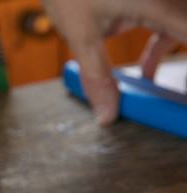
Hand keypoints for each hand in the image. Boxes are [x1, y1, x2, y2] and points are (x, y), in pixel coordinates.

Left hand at [42, 0, 186, 124]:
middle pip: (186, 29)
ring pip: (181, 25)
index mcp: (159, 3)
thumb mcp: (81, 35)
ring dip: (171, 50)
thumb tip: (107, 116)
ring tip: (156, 86)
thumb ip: (98, 76)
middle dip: (181, 53)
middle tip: (174, 99)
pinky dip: (163, 43)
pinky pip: (172, 20)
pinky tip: (148, 71)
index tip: (180, 99)